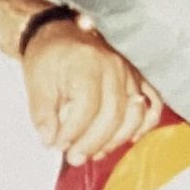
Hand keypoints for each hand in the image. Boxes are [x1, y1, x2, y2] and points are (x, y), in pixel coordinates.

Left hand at [22, 15, 161, 165]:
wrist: (59, 32)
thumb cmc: (47, 56)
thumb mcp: (36, 81)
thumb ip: (42, 113)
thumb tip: (50, 141)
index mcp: (87, 64)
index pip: (87, 107)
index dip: (73, 132)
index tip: (58, 146)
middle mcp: (114, 66)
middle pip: (113, 114)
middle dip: (93, 142)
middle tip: (75, 158)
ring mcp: (130, 71)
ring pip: (134, 114)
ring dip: (115, 139)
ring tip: (95, 153)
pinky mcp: (139, 77)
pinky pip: (153, 104)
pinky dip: (143, 124)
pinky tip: (127, 138)